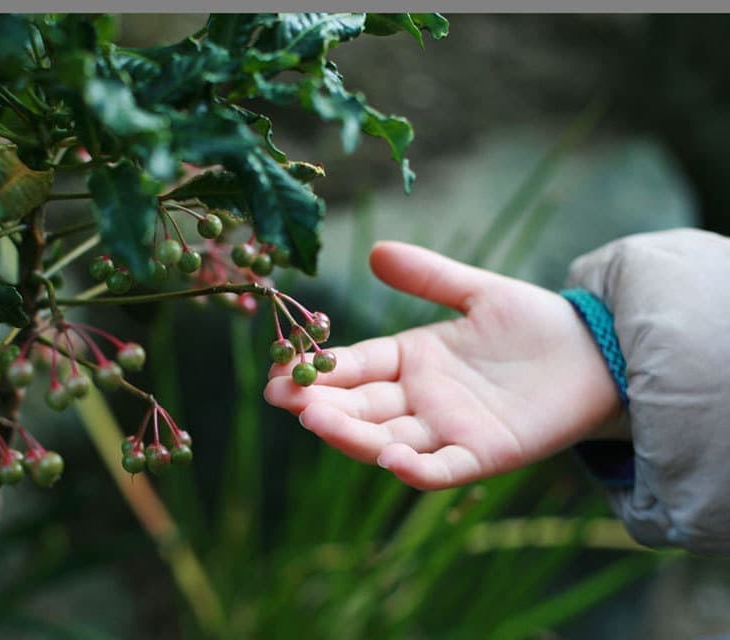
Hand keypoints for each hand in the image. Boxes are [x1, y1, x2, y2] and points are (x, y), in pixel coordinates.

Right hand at [264, 241, 623, 489]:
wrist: (597, 351)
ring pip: (389, 437)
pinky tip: (388, 458)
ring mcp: (449, 429)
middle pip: (362, 405)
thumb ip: (428, 276)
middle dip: (321, 403)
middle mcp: (422, 398)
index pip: (356, 365)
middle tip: (282, 396)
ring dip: (353, 434)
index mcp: (412, 359)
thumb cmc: (535, 322)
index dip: (319, 367)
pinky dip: (416, 467)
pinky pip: (443, 467)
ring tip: (316, 420)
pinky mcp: (484, 453)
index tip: (279, 367)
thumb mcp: (476, 292)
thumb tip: (376, 251)